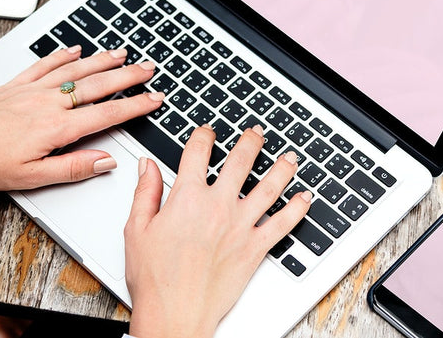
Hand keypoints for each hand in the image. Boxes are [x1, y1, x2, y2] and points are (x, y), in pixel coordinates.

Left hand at [0, 46, 163, 190]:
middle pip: (97, 85)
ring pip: (75, 70)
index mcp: (57, 128)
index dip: (135, 106)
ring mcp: (32, 90)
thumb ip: (74, 168)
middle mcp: (48, 103)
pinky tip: (75, 49)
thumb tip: (106, 162)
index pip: (107, 114)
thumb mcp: (33, 178)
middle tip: (149, 68)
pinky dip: (63, 55)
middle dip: (127, 76)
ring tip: (122, 54)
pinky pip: (45, 64)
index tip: (155, 99)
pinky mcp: (16, 84)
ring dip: (101, 60)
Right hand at [124, 125, 311, 337]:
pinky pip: (283, 224)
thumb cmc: (155, 277)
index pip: (198, 152)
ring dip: (281, 168)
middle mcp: (218, 206)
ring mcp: (240, 226)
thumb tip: (147, 166)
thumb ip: (145, 192)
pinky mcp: (255, 248)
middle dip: (250, 142)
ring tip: (289, 157)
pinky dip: (297, 209)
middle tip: (256, 133)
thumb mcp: (137, 228)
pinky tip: (305, 198)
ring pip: (269, 188)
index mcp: (187, 197)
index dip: (204, 135)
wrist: (175, 312)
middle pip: (240, 161)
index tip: (207, 131)